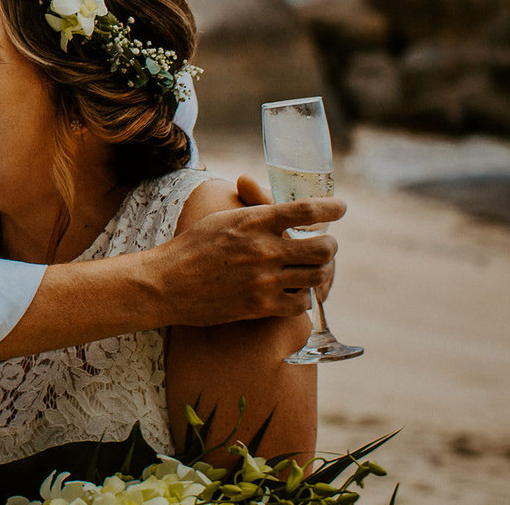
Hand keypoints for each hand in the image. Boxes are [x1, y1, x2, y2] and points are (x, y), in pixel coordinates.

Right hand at [154, 188, 344, 325]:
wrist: (168, 282)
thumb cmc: (193, 246)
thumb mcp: (223, 218)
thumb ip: (254, 211)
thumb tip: (278, 205)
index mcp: (253, 221)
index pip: (306, 210)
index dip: (331, 208)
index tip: (341, 208)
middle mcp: (263, 248)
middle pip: (323, 247)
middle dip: (330, 246)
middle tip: (326, 245)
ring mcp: (264, 279)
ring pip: (317, 275)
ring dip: (321, 271)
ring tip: (313, 268)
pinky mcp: (260, 305)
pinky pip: (301, 303)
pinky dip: (303, 297)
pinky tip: (295, 292)